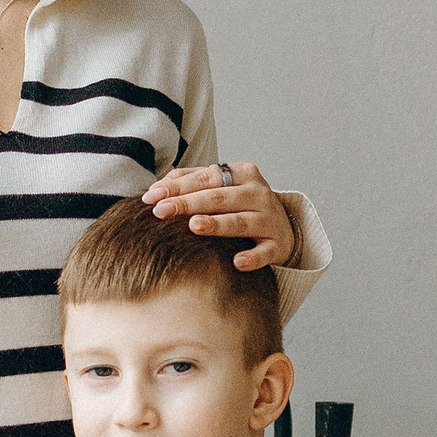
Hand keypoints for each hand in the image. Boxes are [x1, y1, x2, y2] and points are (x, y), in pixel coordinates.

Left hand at [142, 160, 297, 272]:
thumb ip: (190, 182)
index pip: (206, 177)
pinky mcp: (277, 244)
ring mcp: (269, 219)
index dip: (178, 186)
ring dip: (217, 224)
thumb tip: (155, 189)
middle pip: (219, 197)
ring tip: (194, 226)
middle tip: (161, 212)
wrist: (283, 227)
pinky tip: (238, 262)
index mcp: (242, 173)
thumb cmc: (241, 205)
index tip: (152, 197)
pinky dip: (252, 257)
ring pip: (240, 221)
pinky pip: (264, 252)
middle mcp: (257, 193)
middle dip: (188, 203)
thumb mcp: (222, 187)